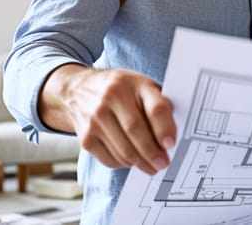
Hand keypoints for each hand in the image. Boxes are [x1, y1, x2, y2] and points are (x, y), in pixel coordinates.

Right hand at [41, 64, 175, 174]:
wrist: (77, 89)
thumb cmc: (120, 89)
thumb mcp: (141, 85)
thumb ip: (158, 103)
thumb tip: (174, 134)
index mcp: (134, 84)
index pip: (154, 107)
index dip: (164, 128)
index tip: (171, 144)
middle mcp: (112, 97)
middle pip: (136, 132)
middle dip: (152, 153)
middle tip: (163, 163)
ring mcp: (96, 117)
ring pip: (123, 150)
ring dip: (140, 163)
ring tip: (151, 167)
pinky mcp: (85, 136)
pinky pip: (109, 159)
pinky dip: (123, 164)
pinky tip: (131, 161)